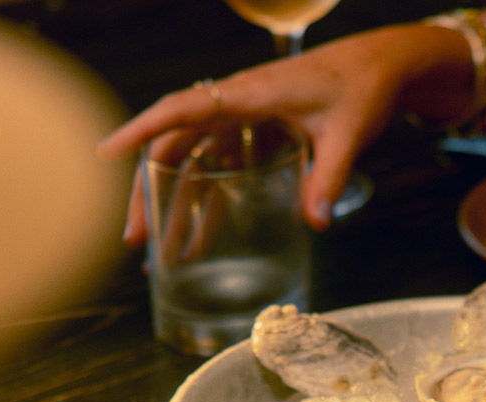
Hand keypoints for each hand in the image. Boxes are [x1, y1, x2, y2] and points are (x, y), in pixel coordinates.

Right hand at [98, 25, 470, 239]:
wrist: (380, 66)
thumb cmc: (361, 87)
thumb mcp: (348, 134)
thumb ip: (328, 177)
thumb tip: (316, 224)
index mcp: (249, 93)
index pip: (182, 109)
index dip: (140, 129)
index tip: (104, 152)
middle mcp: (235, 103)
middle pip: (174, 146)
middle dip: (150, 193)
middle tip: (136, 240)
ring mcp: (241, 118)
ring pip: (191, 161)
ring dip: (175, 204)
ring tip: (163, 252)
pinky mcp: (253, 131)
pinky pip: (217, 166)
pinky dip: (206, 200)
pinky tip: (202, 238)